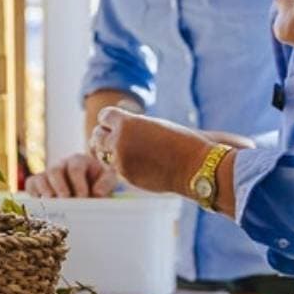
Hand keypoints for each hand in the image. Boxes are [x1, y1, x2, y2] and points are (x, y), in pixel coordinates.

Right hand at [24, 153, 117, 197]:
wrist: (91, 186)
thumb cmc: (99, 183)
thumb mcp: (109, 179)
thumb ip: (107, 182)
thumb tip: (96, 193)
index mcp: (78, 160)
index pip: (75, 168)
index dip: (78, 183)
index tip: (83, 197)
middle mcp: (61, 165)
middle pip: (55, 171)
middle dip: (60, 186)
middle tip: (66, 200)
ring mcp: (48, 173)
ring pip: (40, 178)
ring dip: (46, 191)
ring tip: (53, 204)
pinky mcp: (39, 183)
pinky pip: (31, 184)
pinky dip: (33, 193)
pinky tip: (43, 205)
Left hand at [89, 108, 211, 193]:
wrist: (196, 167)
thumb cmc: (180, 142)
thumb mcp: (153, 124)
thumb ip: (132, 124)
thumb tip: (114, 125)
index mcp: (127, 123)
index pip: (104, 116)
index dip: (110, 120)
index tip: (116, 123)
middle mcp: (119, 141)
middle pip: (97, 135)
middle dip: (105, 135)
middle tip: (113, 137)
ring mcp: (121, 160)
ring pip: (102, 154)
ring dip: (109, 151)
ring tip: (122, 151)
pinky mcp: (126, 176)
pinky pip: (115, 168)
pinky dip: (120, 165)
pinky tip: (134, 163)